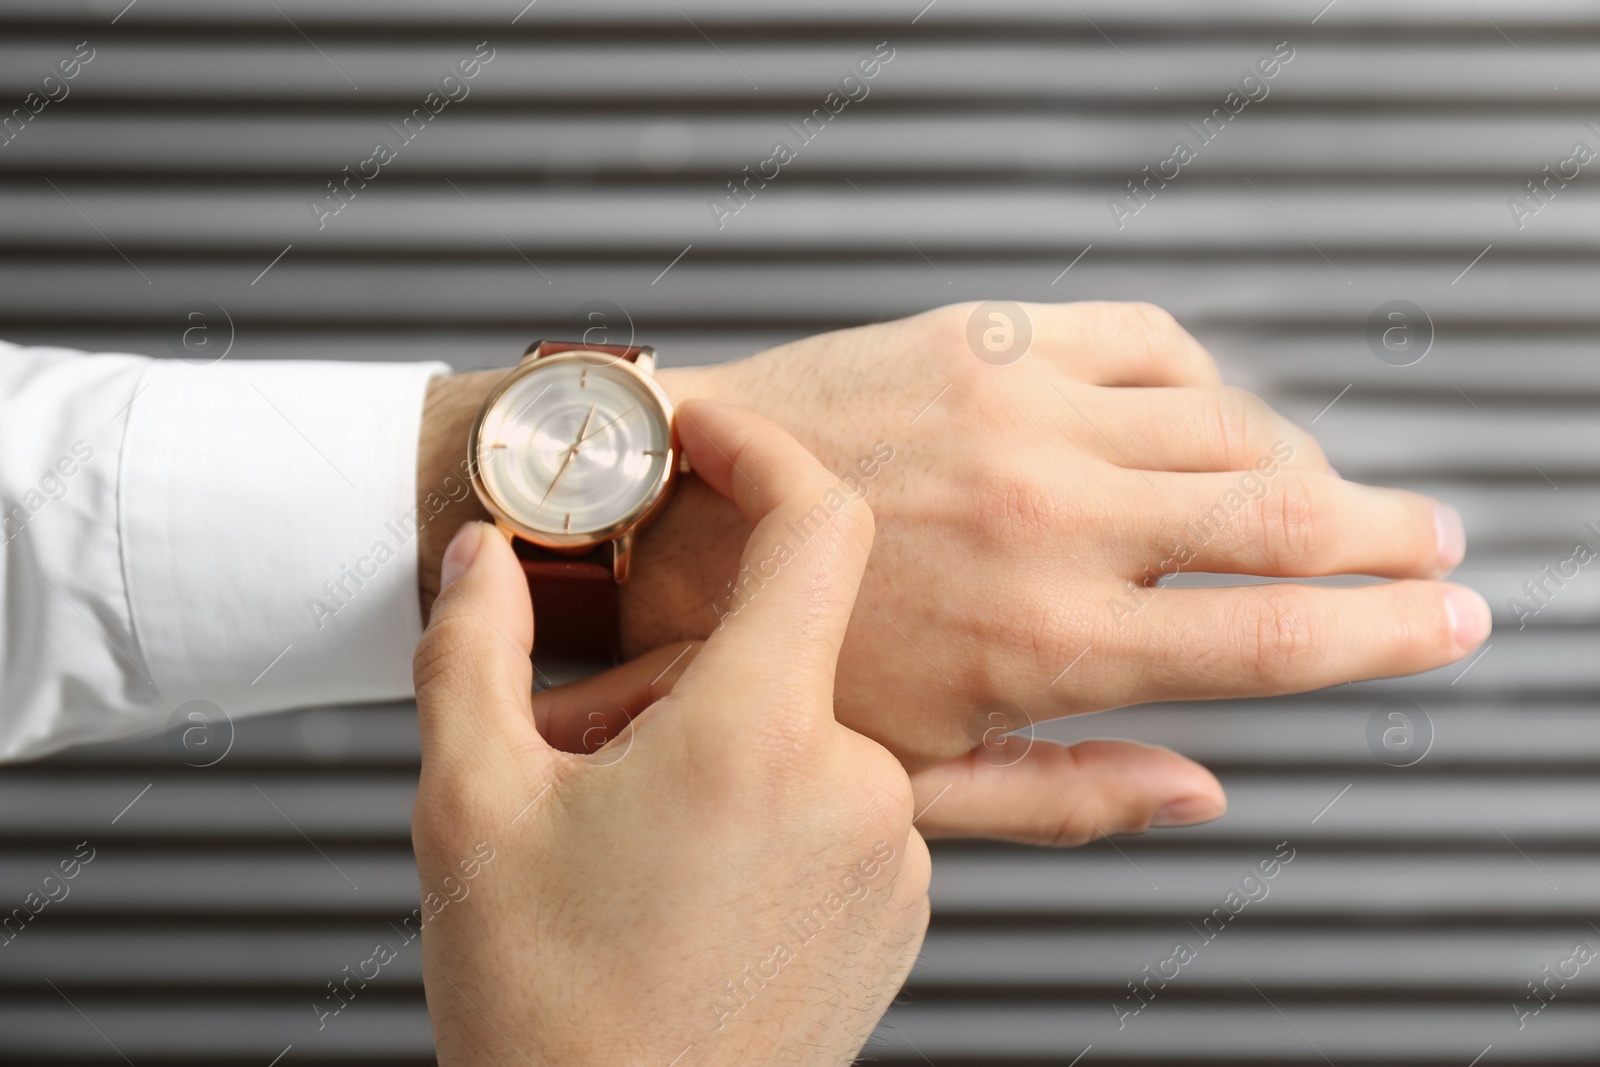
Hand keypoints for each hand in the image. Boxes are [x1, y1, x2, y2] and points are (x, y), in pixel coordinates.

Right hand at [411, 400, 929, 1065]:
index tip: (709, 437)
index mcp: (758, 734)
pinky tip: (693, 886)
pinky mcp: (902, 912)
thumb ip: (473, 650)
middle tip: (592, 751)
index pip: (820, 526)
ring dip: (725, 752)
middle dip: (687, 672)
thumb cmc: (548, 1010)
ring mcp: (894, 856)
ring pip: (808, 736)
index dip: (765, 452)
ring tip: (635, 844)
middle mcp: (856, 786)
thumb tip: (480, 555)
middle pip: (786, 650)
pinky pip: (842, 810)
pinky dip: (772, 812)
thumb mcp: (470, 806)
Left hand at [621, 302, 1490, 843]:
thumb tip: (1207, 795)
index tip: (1454, 618)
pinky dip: (1204, 379)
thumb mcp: (912, 776)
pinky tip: (1203, 413)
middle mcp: (1058, 522)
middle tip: (1431, 540)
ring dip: (1303, 462)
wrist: (655, 516)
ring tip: (1316, 492)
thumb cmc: (773, 657)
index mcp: (1050, 645)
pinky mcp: (985, 339)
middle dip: (1391, 534)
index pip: (1279, 637)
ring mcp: (1027, 416)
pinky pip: (1150, 339)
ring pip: (1237, 423)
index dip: (1394, 631)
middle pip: (1291, 516)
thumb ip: (1070, 795)